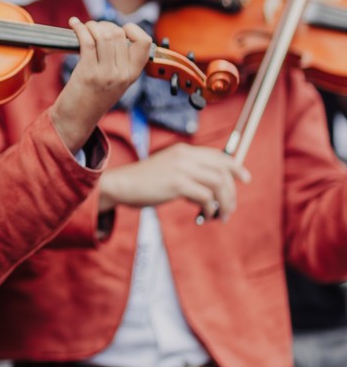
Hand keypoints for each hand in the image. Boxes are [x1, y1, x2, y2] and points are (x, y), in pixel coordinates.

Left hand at [50, 18, 151, 152]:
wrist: (76, 120)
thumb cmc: (92, 98)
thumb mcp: (116, 82)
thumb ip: (121, 62)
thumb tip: (114, 32)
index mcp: (132, 74)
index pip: (144, 42)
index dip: (133, 29)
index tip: (120, 29)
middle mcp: (122, 74)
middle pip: (119, 34)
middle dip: (105, 25)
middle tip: (94, 28)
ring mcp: (106, 74)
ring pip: (104, 35)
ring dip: (91, 26)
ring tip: (84, 27)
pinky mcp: (88, 73)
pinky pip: (87, 41)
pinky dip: (79, 28)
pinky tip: (74, 24)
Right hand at [99, 143, 250, 220]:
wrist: (121, 185)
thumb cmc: (144, 182)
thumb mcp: (169, 170)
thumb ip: (188, 173)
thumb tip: (211, 190)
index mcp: (183, 151)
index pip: (218, 155)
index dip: (235, 167)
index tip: (245, 179)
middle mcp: (185, 156)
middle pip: (222, 170)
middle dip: (232, 190)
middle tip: (230, 207)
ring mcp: (181, 168)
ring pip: (218, 183)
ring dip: (225, 201)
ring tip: (222, 215)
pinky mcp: (177, 183)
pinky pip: (206, 196)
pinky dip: (211, 207)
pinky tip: (206, 214)